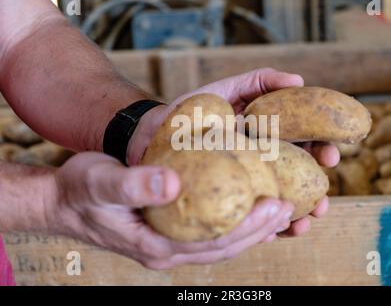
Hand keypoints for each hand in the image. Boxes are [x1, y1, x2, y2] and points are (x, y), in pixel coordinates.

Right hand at [50, 152, 293, 268]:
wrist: (61, 200)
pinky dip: (232, 224)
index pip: (212, 242)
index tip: (275, 206)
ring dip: (250, 229)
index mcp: (154, 245)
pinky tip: (248, 209)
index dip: (247, 227)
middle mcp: (166, 250)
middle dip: (259, 229)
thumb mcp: (101, 181)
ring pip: (219, 242)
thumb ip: (134, 183)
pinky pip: (208, 232)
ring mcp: (168, 244)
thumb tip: (173, 182)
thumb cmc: (80, 189)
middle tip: (288, 207)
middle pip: (223, 247)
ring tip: (278, 209)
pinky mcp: (168, 232)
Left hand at [128, 68, 339, 240]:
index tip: (332, 156)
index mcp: (266, 138)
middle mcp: (259, 163)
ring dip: (295, 218)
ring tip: (303, 225)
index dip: (322, 151)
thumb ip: (259, 81)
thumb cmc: (190, 111)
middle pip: (296, 182)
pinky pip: (246, 219)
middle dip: (315, 194)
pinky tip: (269, 236)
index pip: (303, 146)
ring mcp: (243, 185)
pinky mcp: (224, 203)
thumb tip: (300, 80)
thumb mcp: (225, 89)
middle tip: (323, 203)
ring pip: (276, 205)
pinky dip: (261, 229)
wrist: (152, 134)